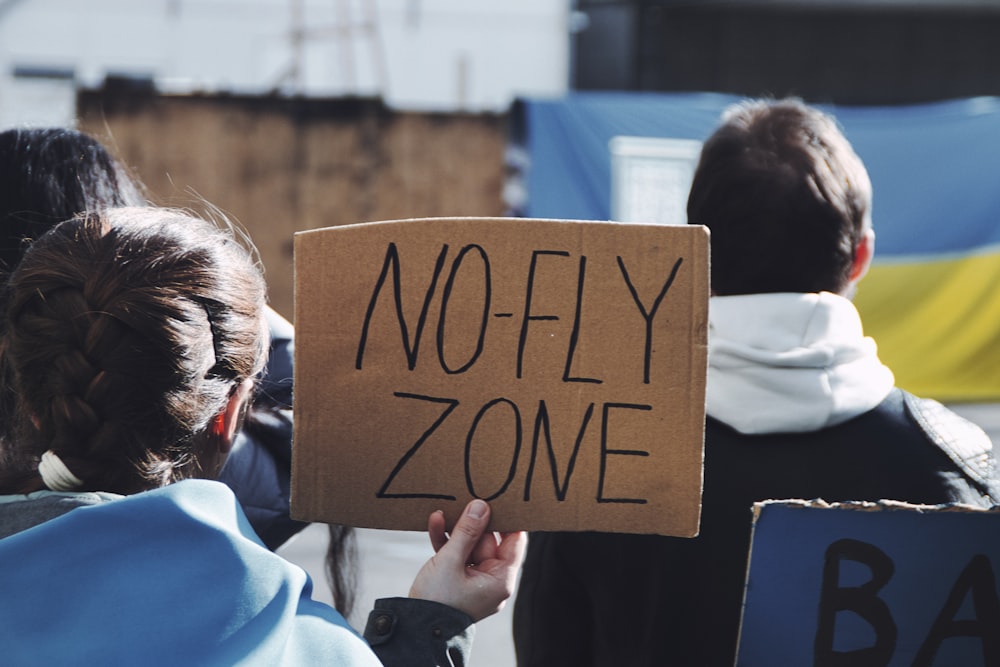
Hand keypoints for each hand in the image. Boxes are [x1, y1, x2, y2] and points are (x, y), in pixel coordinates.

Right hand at [408, 499, 526, 621]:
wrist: (413, 629)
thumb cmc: (437, 600)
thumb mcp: (451, 560)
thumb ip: (467, 532)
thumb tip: (481, 506)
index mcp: (500, 580)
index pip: (514, 542)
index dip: (508, 520)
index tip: (500, 499)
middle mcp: (491, 580)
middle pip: (488, 541)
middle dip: (472, 523)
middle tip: (465, 500)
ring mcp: (474, 580)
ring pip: (469, 545)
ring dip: (455, 530)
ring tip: (443, 512)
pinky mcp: (457, 579)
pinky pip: (456, 554)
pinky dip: (446, 541)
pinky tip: (436, 522)